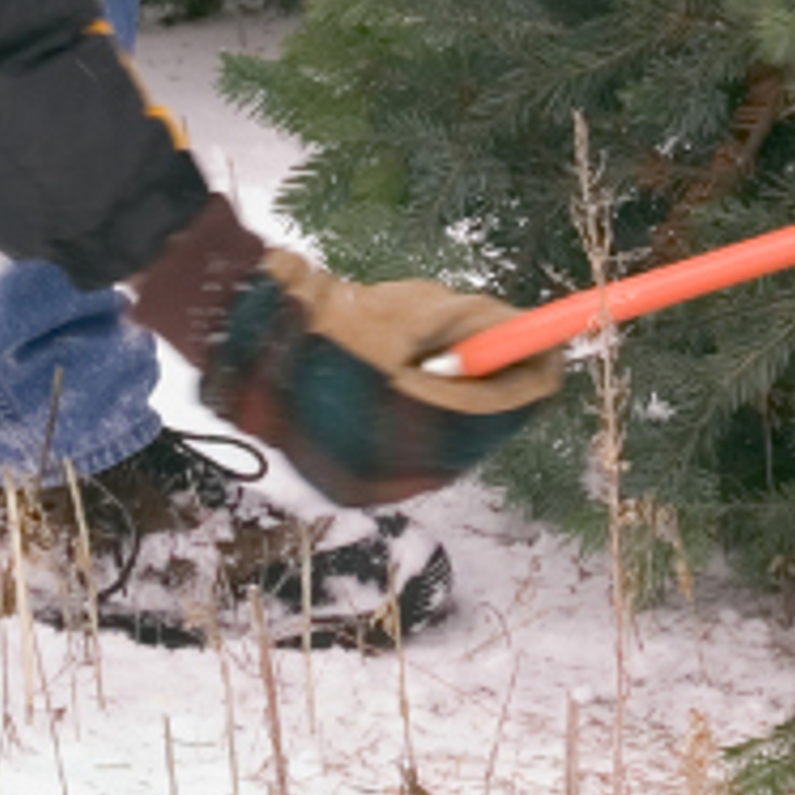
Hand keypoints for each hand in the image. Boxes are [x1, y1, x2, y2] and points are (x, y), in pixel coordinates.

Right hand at [126, 199, 560, 505]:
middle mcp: (375, 466)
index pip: (487, 413)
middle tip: (524, 360)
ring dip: (464, 414)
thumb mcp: (416, 307)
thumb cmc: (333, 310)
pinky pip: (408, 464)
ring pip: (441, 454)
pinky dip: (427, 431)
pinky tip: (422, 394)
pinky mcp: (341, 486)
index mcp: (393, 416)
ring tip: (465, 370)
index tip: (552, 351)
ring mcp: (355, 482)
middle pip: (470, 442)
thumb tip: (540, 337)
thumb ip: (481, 325)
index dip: (526, 382)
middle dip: (500, 400)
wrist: (242, 330)